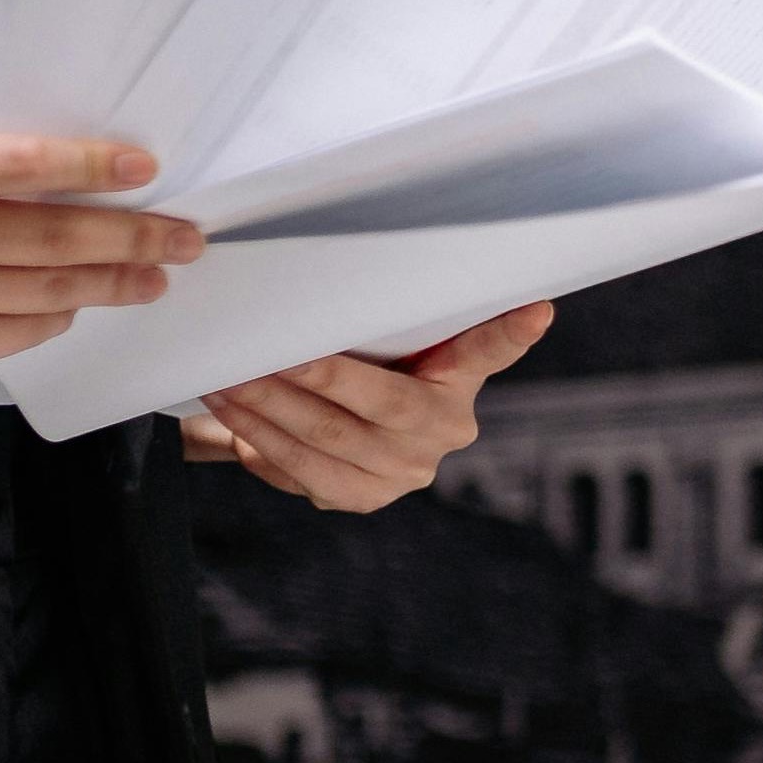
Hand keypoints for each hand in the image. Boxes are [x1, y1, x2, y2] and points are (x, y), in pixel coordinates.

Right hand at [0, 136, 201, 417]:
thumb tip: (69, 186)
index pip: (17, 163)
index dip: (90, 165)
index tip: (145, 168)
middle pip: (51, 233)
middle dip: (133, 235)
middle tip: (184, 237)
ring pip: (46, 287)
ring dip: (110, 282)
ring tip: (151, 276)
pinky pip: (21, 330)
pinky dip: (56, 316)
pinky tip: (76, 305)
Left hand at [183, 299, 555, 512]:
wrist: (345, 433)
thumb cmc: (366, 365)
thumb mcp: (388, 340)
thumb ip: (395, 318)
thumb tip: (446, 263)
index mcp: (460, 382)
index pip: (488, 352)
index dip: (510, 334)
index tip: (537, 309)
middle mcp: (445, 431)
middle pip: (378, 405)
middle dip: (313, 377)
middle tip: (262, 352)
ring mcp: (405, 473)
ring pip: (328, 443)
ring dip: (268, 410)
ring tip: (226, 379)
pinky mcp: (363, 498)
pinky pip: (303, 474)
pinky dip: (261, 444)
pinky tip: (231, 418)